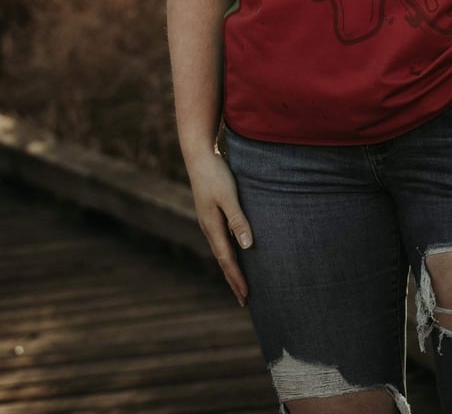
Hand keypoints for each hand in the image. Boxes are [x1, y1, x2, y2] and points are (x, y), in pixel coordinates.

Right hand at [187, 151, 252, 306]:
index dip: (237, 279)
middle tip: (244, 301)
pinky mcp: (212, 213)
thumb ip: (238, 220)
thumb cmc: (216, 174)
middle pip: (223, 261)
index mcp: (213, 227)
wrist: (199, 156)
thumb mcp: (229, 196)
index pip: (228, 260)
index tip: (247, 296)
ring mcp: (209, 221)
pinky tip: (236, 252)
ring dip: (231, 269)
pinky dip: (229, 253)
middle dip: (233, 280)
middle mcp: (209, 228)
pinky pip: (222, 240)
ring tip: (240, 283)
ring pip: (222, 251)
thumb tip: (247, 246)